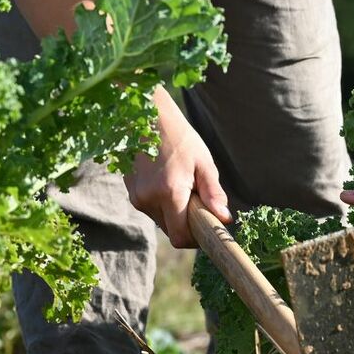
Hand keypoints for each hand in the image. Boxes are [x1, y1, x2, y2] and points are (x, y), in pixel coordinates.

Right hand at [125, 101, 229, 248]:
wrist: (146, 115)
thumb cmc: (179, 136)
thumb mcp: (203, 161)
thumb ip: (213, 193)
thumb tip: (224, 219)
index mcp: (169, 193)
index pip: (181, 237)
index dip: (196, 238)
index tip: (207, 225)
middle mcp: (148, 199)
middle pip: (171, 230)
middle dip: (187, 221)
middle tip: (197, 196)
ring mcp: (136, 195)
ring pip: (161, 219)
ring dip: (174, 210)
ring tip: (180, 181)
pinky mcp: (130, 190)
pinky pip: (150, 206)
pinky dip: (162, 201)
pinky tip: (166, 177)